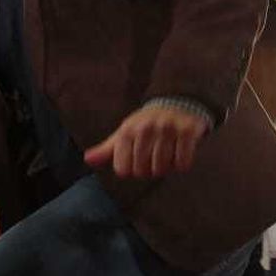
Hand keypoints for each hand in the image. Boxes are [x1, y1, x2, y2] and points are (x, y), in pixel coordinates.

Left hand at [82, 105, 208, 178]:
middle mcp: (146, 129)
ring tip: (168, 153)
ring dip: (167, 166)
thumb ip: (107, 150)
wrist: (177, 103)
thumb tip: (87, 159)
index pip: (124, 170)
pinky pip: (182, 163)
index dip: (132, 170)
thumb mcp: (125, 133)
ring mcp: (167, 129)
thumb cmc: (146, 124)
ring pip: (162, 168)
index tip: (139, 160)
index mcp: (128, 131)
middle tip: (156, 156)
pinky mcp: (187, 131)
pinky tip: (181, 152)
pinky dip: (182, 164)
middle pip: (143, 172)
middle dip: (150, 169)